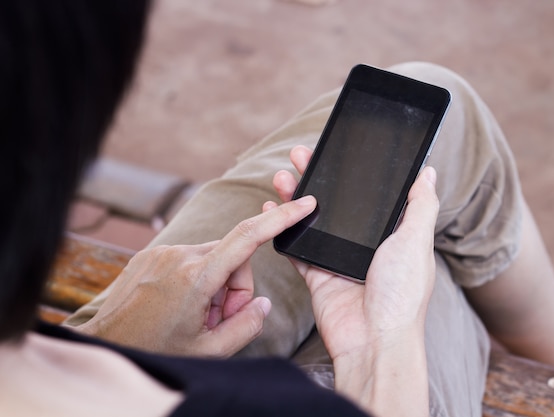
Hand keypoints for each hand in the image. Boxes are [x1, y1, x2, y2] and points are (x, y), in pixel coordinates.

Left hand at [76, 195, 316, 356]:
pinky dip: (195, 279)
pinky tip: (179, 305)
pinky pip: (188, 258)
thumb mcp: (210, 350)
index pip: (249, 236)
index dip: (282, 218)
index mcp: (197, 277)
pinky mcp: (150, 255)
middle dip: (236, 286)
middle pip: (233, 256)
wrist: (104, 346)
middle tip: (219, 318)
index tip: (304, 203)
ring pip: (211, 257)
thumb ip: (247, 325)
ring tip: (195, 316)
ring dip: (214, 284)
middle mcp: (180, 256)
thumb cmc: (155, 351)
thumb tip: (262, 303)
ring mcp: (162, 253)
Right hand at [271, 146, 438, 416]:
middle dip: (317, 176)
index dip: (353, 171)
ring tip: (282, 175)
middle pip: (336, 202)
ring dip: (295, 197)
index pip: (368, 194)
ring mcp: (338, 259)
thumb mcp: (416, 242)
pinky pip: (296, 248)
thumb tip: (428, 173)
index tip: (337, 150)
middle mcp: (364, 244)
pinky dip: (282, 229)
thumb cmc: (402, 294)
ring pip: (312, 220)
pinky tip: (270, 208)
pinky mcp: (318, 275)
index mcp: (390, 234)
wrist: (374, 341)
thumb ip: (421, 206)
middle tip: (301, 154)